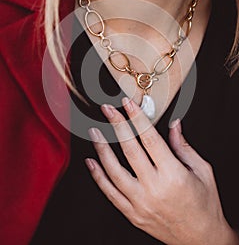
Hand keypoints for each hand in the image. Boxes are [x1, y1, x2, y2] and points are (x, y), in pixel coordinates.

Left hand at [85, 98, 238, 244]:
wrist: (202, 239)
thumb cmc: (205, 205)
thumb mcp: (202, 171)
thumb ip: (184, 147)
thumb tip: (173, 125)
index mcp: (173, 175)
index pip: (150, 138)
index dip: (137, 118)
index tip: (127, 104)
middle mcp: (154, 188)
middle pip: (129, 149)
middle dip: (117, 125)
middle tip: (108, 109)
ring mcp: (140, 203)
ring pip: (114, 171)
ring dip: (102, 148)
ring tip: (94, 131)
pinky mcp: (133, 214)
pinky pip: (110, 194)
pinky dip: (98, 177)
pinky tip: (91, 162)